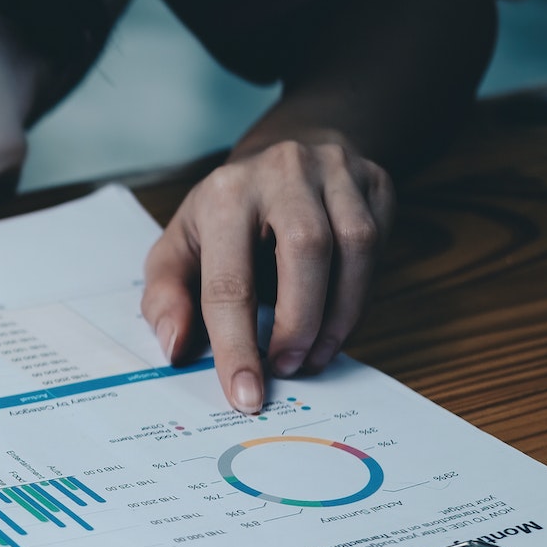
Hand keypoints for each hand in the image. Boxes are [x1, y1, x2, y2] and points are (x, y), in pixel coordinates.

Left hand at [140, 138, 392, 412]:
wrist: (283, 151)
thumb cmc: (226, 216)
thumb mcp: (180, 248)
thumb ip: (167, 298)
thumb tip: (176, 347)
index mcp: (224, 194)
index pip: (230, 280)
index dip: (238, 346)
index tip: (246, 396)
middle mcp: (282, 173)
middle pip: (306, 250)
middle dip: (299, 324)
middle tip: (287, 367)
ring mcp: (336, 171)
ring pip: (355, 246)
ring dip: (339, 316)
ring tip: (315, 355)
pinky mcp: (375, 182)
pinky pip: (380, 245)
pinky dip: (360, 295)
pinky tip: (338, 321)